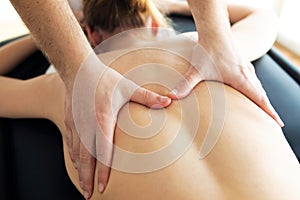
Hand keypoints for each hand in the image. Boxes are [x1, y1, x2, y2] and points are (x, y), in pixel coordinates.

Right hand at [65, 53, 170, 198]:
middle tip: (90, 196)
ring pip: (76, 154)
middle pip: (86, 159)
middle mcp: (87, 125)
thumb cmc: (105, 79)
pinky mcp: (69, 121)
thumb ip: (148, 97)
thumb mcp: (128, 87)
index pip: (102, 151)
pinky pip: (70, 144)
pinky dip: (73, 158)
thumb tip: (170, 101)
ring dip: (80, 172)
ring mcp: (76, 124)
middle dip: (87, 179)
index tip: (103, 187)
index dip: (102, 171)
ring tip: (84, 187)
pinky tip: (77, 166)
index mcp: (103, 119)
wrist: (79, 69)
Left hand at [168, 38, 283, 126]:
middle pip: (261, 95)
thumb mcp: (196, 71)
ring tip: (263, 111)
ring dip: (261, 99)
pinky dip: (255, 89)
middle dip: (267, 109)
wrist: (214, 31)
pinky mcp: (242, 63)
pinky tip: (249, 92)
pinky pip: (253, 80)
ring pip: (258, 87)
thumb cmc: (208, 50)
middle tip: (272, 123)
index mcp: (240, 78)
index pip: (259, 99)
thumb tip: (173, 97)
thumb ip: (185, 85)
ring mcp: (246, 68)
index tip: (279, 123)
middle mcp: (247, 74)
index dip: (270, 112)